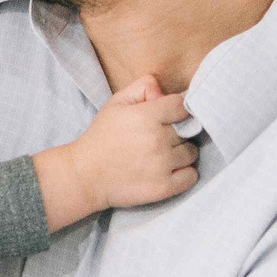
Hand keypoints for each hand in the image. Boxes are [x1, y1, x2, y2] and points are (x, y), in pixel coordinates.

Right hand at [33, 76, 198, 230]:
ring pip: (192, 152)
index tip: (167, 117)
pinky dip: (186, 173)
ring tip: (164, 155)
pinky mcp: (163, 187)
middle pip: (188, 130)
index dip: (175, 111)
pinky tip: (171, 170)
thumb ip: (141, 88)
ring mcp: (161, 165)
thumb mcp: (115, 104)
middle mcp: (157, 140)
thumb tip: (163, 91)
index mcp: (146, 116)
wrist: (84, 175)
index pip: (182, 106)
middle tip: (161, 138)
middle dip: (178, 132)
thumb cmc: (101, 138)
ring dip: (182, 152)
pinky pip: (191, 176)